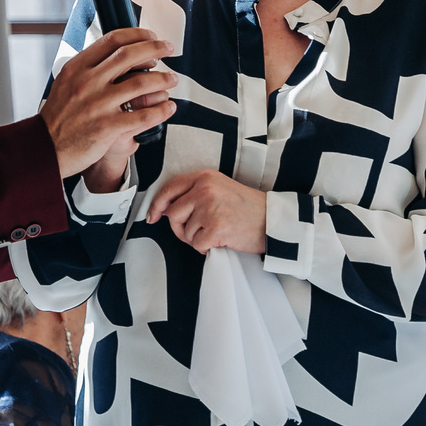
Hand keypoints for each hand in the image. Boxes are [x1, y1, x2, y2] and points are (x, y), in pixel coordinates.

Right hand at [41, 28, 174, 178]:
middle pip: (129, 55)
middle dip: (155, 48)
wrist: (46, 148)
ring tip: (171, 79)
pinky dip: (161, 110)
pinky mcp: (108, 128)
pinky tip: (168, 107)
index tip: (150, 36)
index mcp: (77, 67)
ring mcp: (98, 105)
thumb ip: (88, 67)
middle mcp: (87, 83)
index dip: (137, 35)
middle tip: (168, 49)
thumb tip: (117, 52)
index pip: (112, 40)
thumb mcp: (66, 82)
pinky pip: (143, 116)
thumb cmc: (59, 116)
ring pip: (141, 84)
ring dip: (162, 79)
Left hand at [148, 171, 266, 254]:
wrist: (273, 221)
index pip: (170, 189)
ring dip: (196, 238)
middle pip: (172, 213)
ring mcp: (210, 209)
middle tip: (197, 232)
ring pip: (184, 231)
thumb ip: (194, 193)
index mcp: (205, 177)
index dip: (157, 205)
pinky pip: (196, 245)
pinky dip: (206, 248)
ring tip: (216, 233)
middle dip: (180, 228)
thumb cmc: (248, 208)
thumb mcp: (220, 188)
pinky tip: (220, 241)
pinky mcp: (216, 228)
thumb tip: (164, 209)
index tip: (152, 216)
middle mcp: (205, 190)